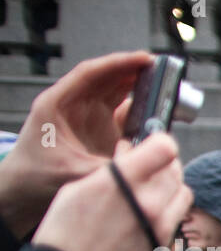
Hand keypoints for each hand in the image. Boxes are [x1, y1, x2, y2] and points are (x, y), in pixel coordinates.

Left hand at [0, 50, 153, 238]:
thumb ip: (109, 167)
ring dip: (139, 88)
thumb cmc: (38, 177)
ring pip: (115, 93)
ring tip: (164, 87)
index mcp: (57, 103)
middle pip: (106, 78)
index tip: (145, 59)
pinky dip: (140, 111)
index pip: (90, 74)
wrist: (26, 191)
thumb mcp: (75, 172)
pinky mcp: (100, 130)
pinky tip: (157, 113)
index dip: (118, 63)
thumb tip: (144, 162)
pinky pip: (122, 113)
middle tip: (162, 69)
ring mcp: (87, 116)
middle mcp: (74, 105)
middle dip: (133, 71)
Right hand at [32, 133, 192, 250]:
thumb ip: (113, 169)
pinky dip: (167, 216)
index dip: (158, 143)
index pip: (165, 147)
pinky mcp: (165, 248)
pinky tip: (146, 220)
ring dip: (171, 190)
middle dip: (163, 166)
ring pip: (183, 195)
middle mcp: (150, 203)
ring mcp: (161, 229)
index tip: (151, 146)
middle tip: (148, 170)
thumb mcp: (79, 188)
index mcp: (125, 182)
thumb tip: (131, 153)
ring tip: (150, 194)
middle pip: (176, 170)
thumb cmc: (65, 234)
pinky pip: (175, 223)